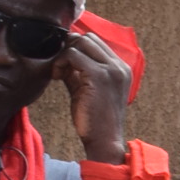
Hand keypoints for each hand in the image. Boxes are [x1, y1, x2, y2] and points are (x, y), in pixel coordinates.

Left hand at [57, 28, 136, 163]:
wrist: (104, 141)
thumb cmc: (96, 119)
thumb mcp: (88, 88)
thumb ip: (79, 70)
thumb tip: (63, 54)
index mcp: (121, 68)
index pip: (96, 42)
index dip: (76, 48)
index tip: (65, 64)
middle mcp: (119, 66)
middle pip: (88, 38)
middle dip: (69, 48)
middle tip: (60, 67)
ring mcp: (111, 69)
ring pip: (80, 43)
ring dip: (64, 55)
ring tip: (59, 73)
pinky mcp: (98, 75)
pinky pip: (73, 55)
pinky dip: (61, 62)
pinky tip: (58, 77)